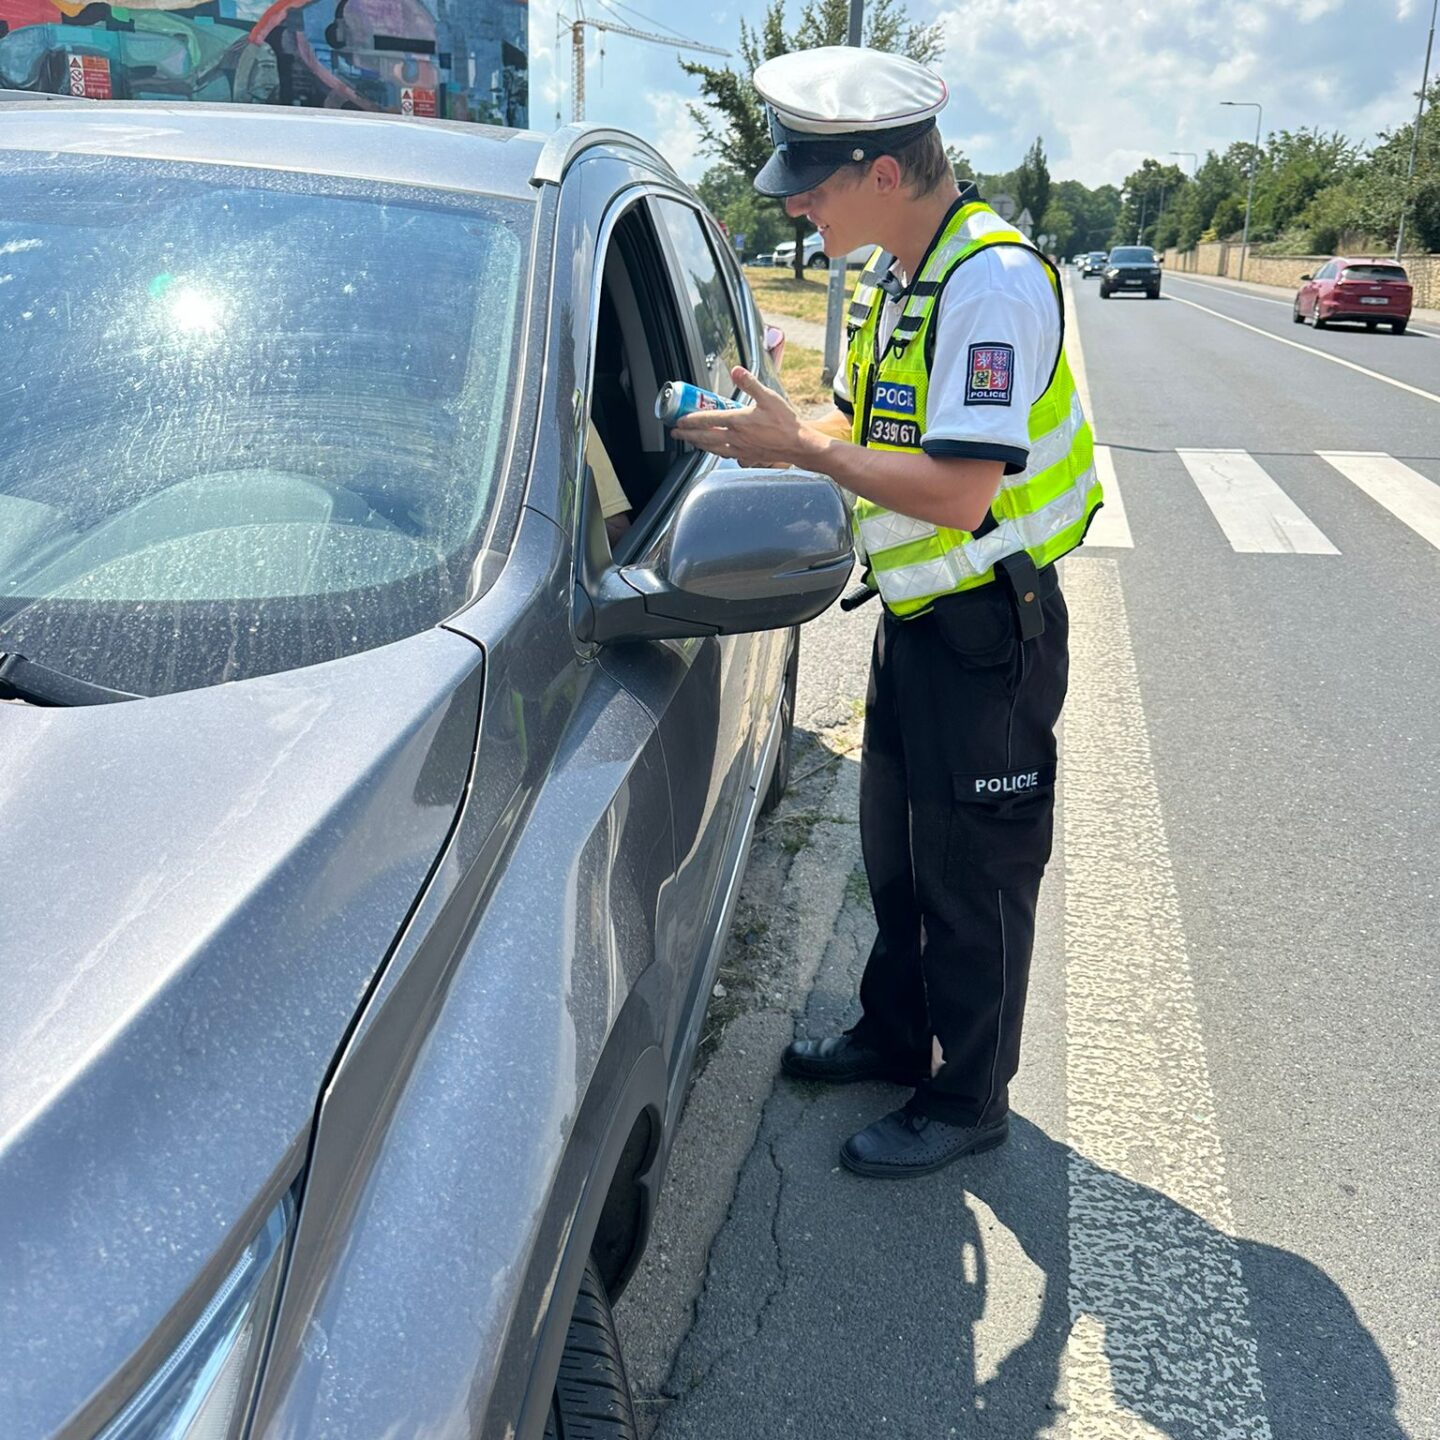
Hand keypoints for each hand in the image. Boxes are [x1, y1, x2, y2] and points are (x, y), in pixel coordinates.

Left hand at [671, 366, 818, 469]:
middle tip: (675, 433)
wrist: (798, 445)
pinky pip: (725, 455)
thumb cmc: (785, 422)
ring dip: (698, 444)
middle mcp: (736, 437)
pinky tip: (713, 451)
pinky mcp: (748, 457)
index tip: (679, 419)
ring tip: (689, 441)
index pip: (708, 420)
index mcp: (738, 421)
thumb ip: (750, 383)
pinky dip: (714, 452)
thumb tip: (736, 370)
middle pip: (705, 437)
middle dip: (688, 435)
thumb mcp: (768, 397)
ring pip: (713, 448)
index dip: (691, 419)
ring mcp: (741, 449)